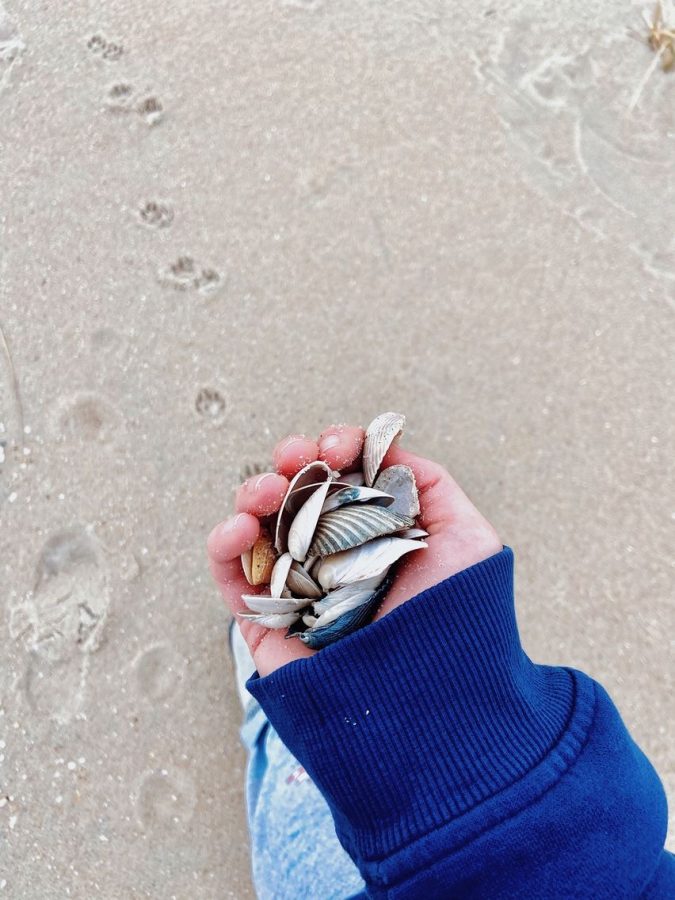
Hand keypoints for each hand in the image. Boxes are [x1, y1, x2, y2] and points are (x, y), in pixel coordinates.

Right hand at [207, 424, 500, 676]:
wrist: (434, 707)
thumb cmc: (459, 622)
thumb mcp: (466, 539)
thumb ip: (430, 485)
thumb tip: (383, 449)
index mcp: (374, 532)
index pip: (343, 477)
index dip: (335, 448)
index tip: (339, 445)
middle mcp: (334, 554)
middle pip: (297, 493)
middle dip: (292, 462)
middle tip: (297, 457)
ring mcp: (298, 584)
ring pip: (258, 525)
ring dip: (254, 492)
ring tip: (265, 490)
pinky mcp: (266, 619)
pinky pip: (231, 575)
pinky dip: (224, 544)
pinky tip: (239, 527)